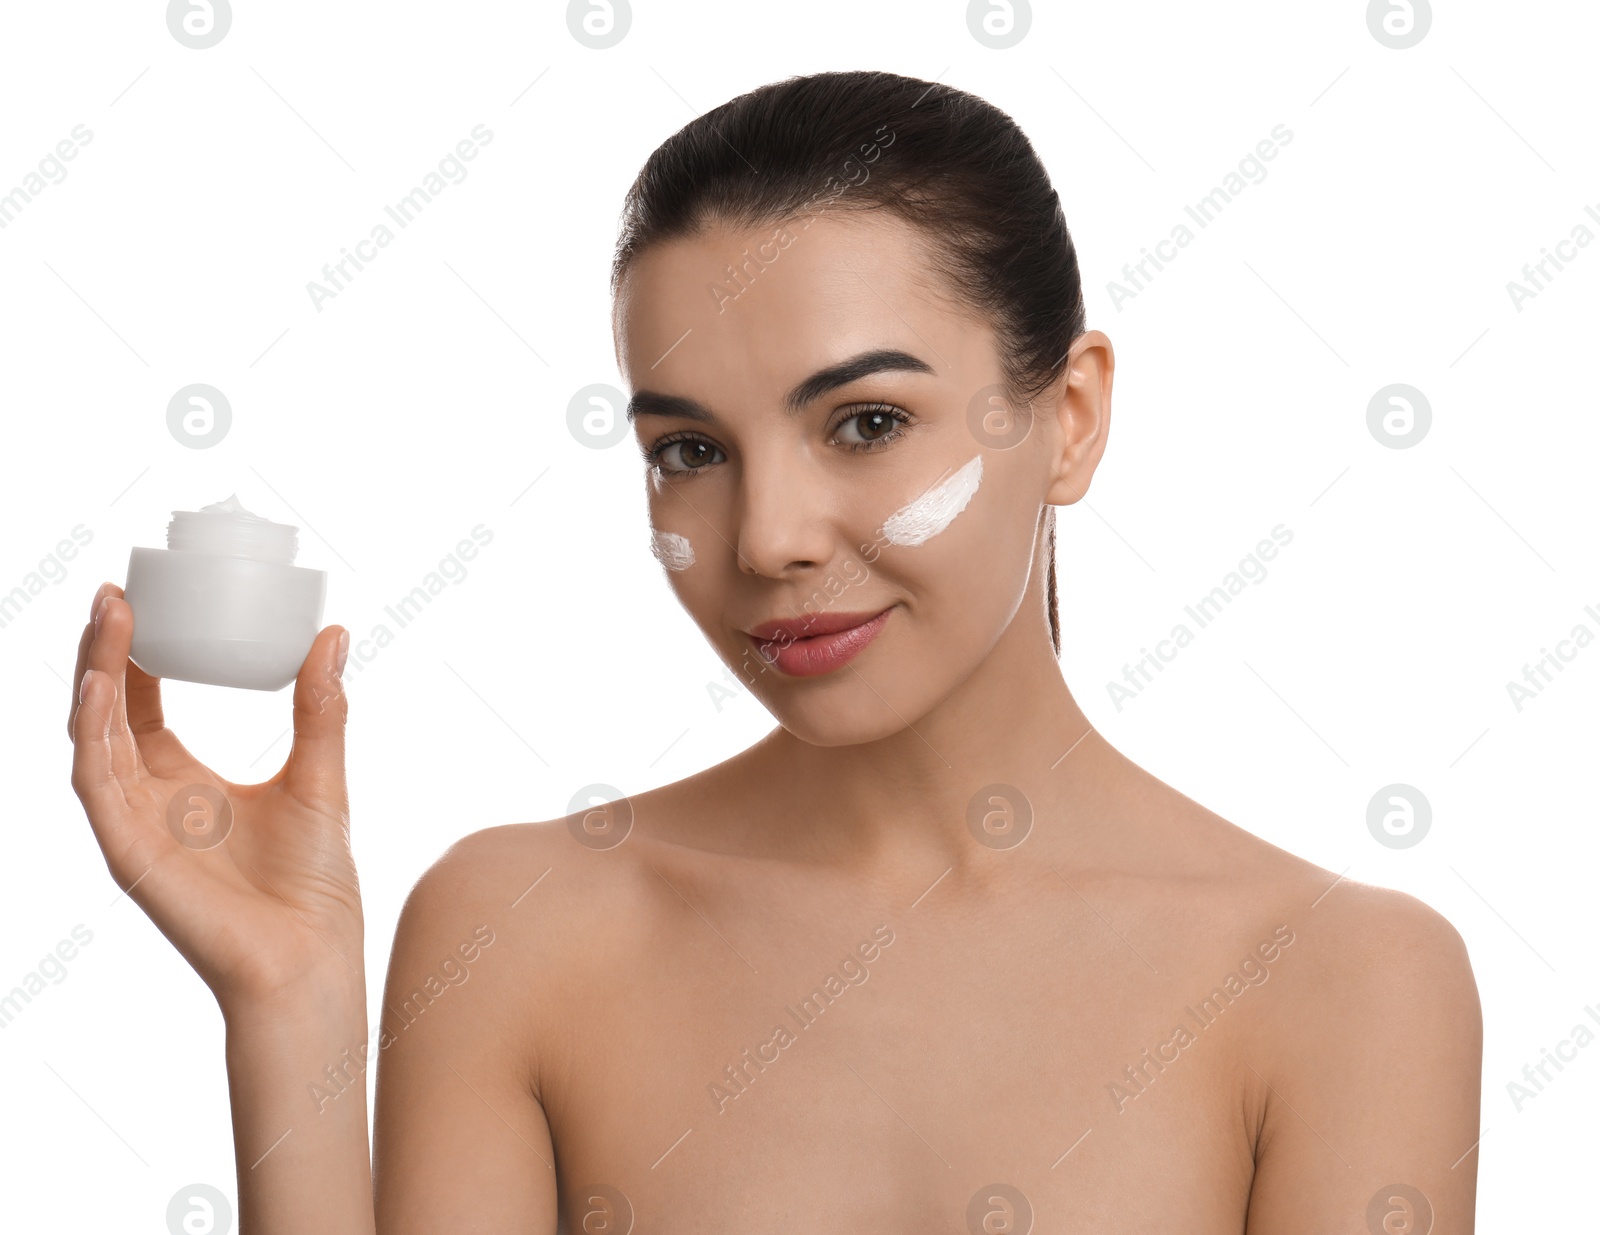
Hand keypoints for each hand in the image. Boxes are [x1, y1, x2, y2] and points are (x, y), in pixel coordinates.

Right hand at [68, 582, 362, 1010]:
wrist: (312, 954)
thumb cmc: (314, 881)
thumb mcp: (319, 774)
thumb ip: (320, 706)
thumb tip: (333, 633)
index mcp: (185, 783)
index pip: (141, 705)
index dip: (133, 653)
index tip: (137, 596)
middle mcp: (149, 800)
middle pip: (105, 713)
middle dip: (103, 652)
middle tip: (114, 592)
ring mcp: (134, 826)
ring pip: (90, 738)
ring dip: (93, 675)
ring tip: (108, 617)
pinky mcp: (130, 852)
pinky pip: (96, 783)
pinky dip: (91, 732)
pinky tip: (100, 684)